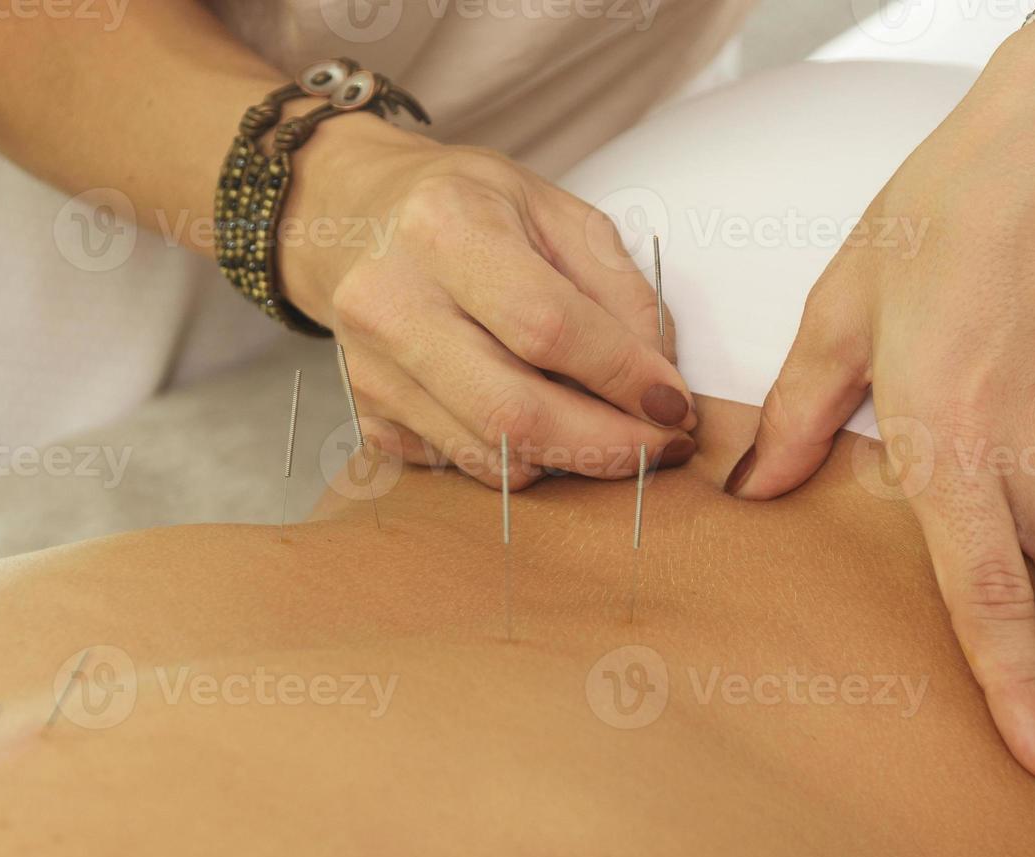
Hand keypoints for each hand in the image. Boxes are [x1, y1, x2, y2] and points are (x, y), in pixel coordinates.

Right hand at [280, 111, 695, 488]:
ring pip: (491, 456)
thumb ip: (622, 291)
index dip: (623, 376)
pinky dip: (521, 458)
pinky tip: (543, 421)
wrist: (358, 218)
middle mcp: (390, 300)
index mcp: (445, 227)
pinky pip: (465, 465)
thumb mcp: (559, 213)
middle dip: (607, 445)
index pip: (547, 326)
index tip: (676, 406)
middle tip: (663, 447)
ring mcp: (370, 367)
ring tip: (611, 431)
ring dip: (572, 460)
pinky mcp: (368, 415)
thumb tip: (660, 383)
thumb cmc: (471, 211)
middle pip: (513, 412)